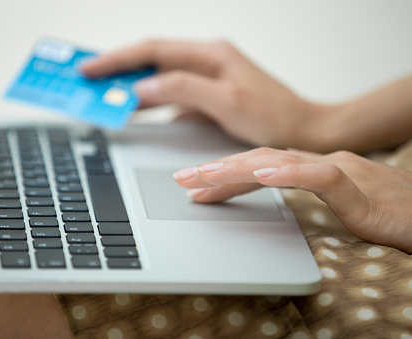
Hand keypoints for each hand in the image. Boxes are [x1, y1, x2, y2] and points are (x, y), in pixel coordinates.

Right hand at [81, 40, 337, 150]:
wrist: (304, 132)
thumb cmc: (276, 116)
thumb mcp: (227, 102)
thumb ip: (184, 90)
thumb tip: (144, 86)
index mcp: (210, 54)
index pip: (152, 50)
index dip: (117, 59)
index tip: (89, 69)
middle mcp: (206, 61)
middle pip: (151, 59)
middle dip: (116, 68)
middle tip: (85, 79)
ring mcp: (206, 79)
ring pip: (158, 77)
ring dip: (130, 85)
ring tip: (101, 94)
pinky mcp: (207, 97)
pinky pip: (170, 95)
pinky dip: (149, 101)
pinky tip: (135, 108)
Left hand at [173, 147, 411, 253]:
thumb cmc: (389, 212)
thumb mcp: (339, 205)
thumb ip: (308, 198)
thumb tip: (273, 199)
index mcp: (312, 168)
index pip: (258, 167)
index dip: (224, 175)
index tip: (194, 185)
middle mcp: (319, 163)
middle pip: (258, 161)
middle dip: (217, 169)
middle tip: (182, 178)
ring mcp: (339, 171)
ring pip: (278, 163)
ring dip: (238, 169)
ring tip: (205, 175)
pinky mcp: (358, 189)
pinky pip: (320, 177)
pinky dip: (290, 174)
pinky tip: (262, 176)